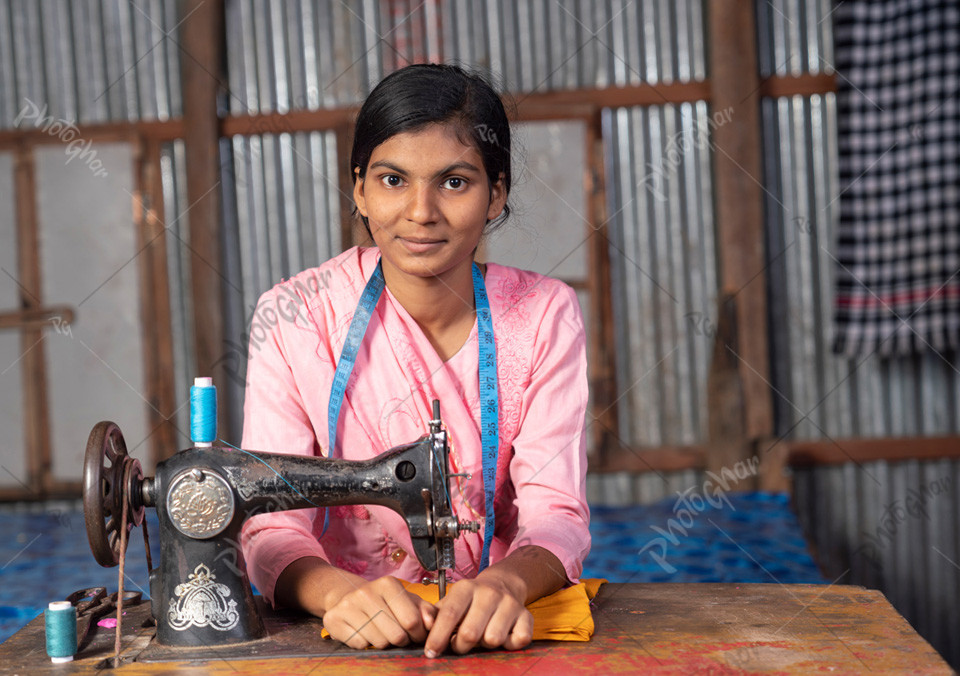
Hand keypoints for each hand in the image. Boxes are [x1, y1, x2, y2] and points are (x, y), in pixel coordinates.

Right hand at [322, 575, 436, 649]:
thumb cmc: (384, 602)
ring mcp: (348, 605)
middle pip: (396, 634)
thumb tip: (431, 623)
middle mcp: (366, 591)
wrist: (348, 596)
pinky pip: (360, 644)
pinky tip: (364, 632)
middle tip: (398, 635)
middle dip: (401, 640)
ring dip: (384, 643)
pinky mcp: (333, 619)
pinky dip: (365, 644)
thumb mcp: (408, 601)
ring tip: (381, 632)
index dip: (417, 634)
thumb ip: (425, 611)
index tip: (415, 634)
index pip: (412, 620)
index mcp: (388, 584)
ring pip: (378, 642)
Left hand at [423, 575, 533, 656]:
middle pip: (470, 632)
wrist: (504, 583)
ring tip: (482, 636)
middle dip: (460, 646)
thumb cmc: (471, 600)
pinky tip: (503, 636)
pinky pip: (518, 640)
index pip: (450, 614)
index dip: (438, 636)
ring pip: (493, 639)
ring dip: (485, 645)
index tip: (430, 652)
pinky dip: (509, 645)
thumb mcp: (451, 600)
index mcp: (466, 588)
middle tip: (459, 645)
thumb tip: (423, 624)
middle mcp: (489, 593)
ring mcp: (510, 603)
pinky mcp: (526, 615)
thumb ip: (434, 614)